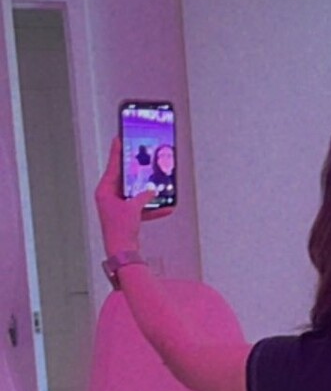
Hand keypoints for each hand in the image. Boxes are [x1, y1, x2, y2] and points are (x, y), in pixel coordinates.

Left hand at [95, 137, 158, 255]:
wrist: (122, 251)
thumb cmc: (120, 230)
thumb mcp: (134, 208)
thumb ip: (143, 196)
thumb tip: (151, 191)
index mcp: (105, 191)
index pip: (112, 167)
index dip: (117, 152)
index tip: (119, 139)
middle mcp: (108, 197)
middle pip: (123, 178)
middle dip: (135, 171)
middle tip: (141, 157)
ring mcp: (116, 207)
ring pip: (133, 193)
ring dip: (145, 191)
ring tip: (157, 183)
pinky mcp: (125, 216)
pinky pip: (139, 207)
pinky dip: (150, 207)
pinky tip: (165, 208)